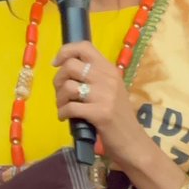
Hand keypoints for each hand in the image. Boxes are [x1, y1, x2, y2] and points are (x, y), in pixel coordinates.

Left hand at [52, 41, 142, 170]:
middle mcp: (108, 78)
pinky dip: (62, 112)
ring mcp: (104, 95)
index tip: (56, 63)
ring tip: (63, 106)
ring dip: (59, 98)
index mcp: (110, 69)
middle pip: (70, 66)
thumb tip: (65, 70)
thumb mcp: (110, 90)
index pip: (84, 47)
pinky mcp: (100, 113)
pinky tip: (65, 117)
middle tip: (61, 93)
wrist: (132, 141)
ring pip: (68, 86)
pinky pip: (70, 107)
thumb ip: (94, 78)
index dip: (65, 51)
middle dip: (58, 79)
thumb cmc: (118, 116)